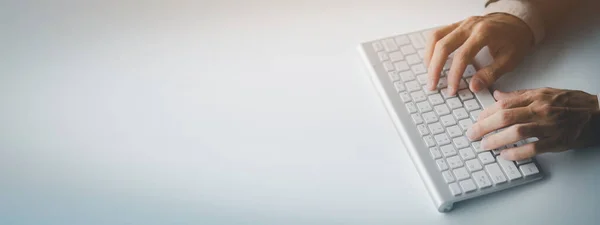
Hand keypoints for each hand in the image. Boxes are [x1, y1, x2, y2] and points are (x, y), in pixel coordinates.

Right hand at [424, 13, 533, 95]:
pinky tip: (432, 60)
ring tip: (429, 74)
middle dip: (435, 68)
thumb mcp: (510, 59)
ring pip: (435, 37)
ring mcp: (461, 23)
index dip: (454, 75)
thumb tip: (473, 87)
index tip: (452, 90)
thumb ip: (491, 74)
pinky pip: (437, 34)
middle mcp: (469, 26)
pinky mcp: (456, 25)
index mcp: (484, 33)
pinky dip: (431, 48)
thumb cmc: (514, 39)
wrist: (516, 21)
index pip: (462, 56)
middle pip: (443, 46)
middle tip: (433, 85)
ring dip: (429, 57)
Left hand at [466, 88, 599, 160]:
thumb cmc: (572, 102)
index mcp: (536, 98)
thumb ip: (520, 95)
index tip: (476, 120)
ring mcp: (550, 126)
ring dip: (496, 140)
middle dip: (484, 127)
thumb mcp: (545, 92)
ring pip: (517, 132)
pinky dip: (517, 153)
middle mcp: (541, 110)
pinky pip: (534, 148)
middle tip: (471, 135)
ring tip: (484, 146)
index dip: (486, 113)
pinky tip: (505, 155)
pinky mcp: (558, 141)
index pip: (504, 104)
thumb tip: (497, 96)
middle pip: (506, 117)